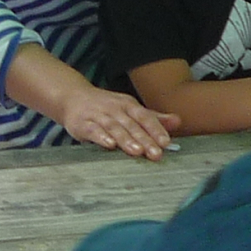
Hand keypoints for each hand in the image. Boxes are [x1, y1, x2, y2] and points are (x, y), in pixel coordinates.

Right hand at [53, 85, 178, 160]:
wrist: (72, 97)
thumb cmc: (106, 107)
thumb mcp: (130, 109)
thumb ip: (153, 118)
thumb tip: (178, 121)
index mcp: (128, 105)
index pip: (145, 117)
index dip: (155, 129)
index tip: (166, 142)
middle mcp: (114, 109)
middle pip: (131, 125)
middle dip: (144, 139)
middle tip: (156, 154)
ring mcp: (98, 115)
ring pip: (114, 127)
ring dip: (125, 139)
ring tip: (137, 152)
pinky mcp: (82, 123)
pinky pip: (92, 130)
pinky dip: (101, 137)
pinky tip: (109, 145)